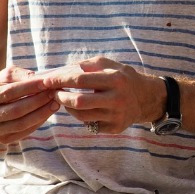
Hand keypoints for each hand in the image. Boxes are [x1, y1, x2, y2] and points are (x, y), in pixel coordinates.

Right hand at [0, 65, 60, 143]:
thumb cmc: (0, 87)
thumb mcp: (6, 76)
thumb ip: (20, 76)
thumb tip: (37, 79)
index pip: (8, 93)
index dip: (29, 87)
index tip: (45, 82)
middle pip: (16, 110)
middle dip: (37, 101)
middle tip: (53, 93)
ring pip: (21, 123)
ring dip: (41, 113)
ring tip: (55, 103)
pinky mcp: (3, 139)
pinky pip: (24, 132)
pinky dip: (39, 122)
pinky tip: (48, 112)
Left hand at [42, 56, 161, 133]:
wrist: (146, 98)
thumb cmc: (123, 78)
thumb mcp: (110, 64)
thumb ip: (88, 65)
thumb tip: (63, 70)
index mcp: (115, 79)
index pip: (81, 80)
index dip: (61, 80)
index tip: (48, 80)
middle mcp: (116, 98)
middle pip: (79, 101)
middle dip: (61, 97)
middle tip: (54, 93)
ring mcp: (115, 116)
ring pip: (81, 115)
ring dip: (68, 108)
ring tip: (65, 100)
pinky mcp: (114, 128)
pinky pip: (89, 125)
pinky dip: (81, 117)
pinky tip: (80, 110)